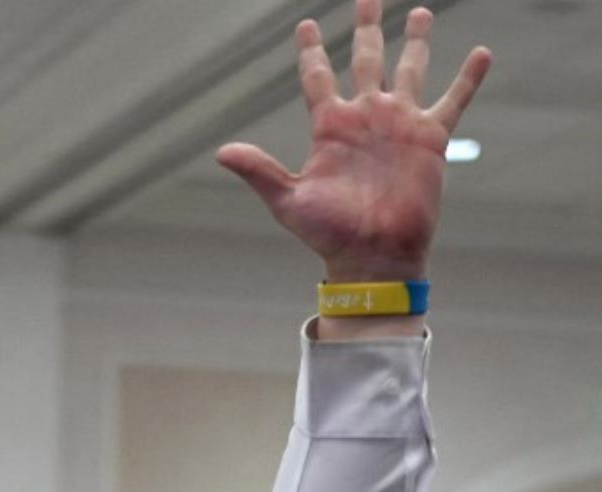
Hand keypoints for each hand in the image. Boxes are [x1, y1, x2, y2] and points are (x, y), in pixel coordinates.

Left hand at [217, 0, 490, 281]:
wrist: (372, 255)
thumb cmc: (328, 233)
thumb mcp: (288, 200)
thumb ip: (259, 171)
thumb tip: (221, 152)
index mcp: (329, 126)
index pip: (317, 76)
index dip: (311, 50)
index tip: (306, 24)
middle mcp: (365, 117)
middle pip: (365, 59)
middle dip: (367, 28)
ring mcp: (399, 124)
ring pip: (410, 70)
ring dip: (415, 42)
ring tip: (419, 13)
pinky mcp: (430, 138)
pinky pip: (454, 100)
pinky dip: (468, 78)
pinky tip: (482, 52)